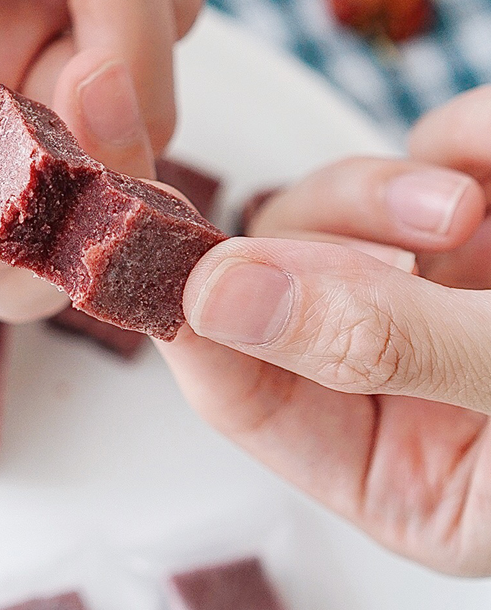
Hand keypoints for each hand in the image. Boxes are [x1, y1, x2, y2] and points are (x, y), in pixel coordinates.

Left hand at [157, 88, 490, 574]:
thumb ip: (376, 348)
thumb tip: (222, 299)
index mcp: (389, 465)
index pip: (236, 386)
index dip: (187, 312)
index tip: (153, 240)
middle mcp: (395, 374)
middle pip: (273, 280)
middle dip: (313, 234)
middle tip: (408, 218)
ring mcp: (439, 288)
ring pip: (335, 210)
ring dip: (384, 189)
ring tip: (470, 202)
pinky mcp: (488, 219)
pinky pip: (424, 153)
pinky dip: (462, 144)